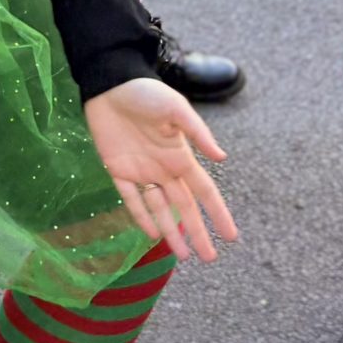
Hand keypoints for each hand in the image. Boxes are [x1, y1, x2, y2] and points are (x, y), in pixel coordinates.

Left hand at [84, 77, 237, 261]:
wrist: (110, 83)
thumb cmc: (146, 92)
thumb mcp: (176, 109)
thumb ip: (198, 133)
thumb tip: (222, 158)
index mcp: (181, 156)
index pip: (204, 192)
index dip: (218, 214)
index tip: (232, 236)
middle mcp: (164, 168)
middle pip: (184, 208)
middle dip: (198, 232)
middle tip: (210, 258)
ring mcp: (141, 171)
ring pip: (160, 209)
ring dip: (171, 232)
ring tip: (183, 256)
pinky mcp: (117, 169)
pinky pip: (130, 199)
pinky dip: (140, 216)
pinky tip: (151, 234)